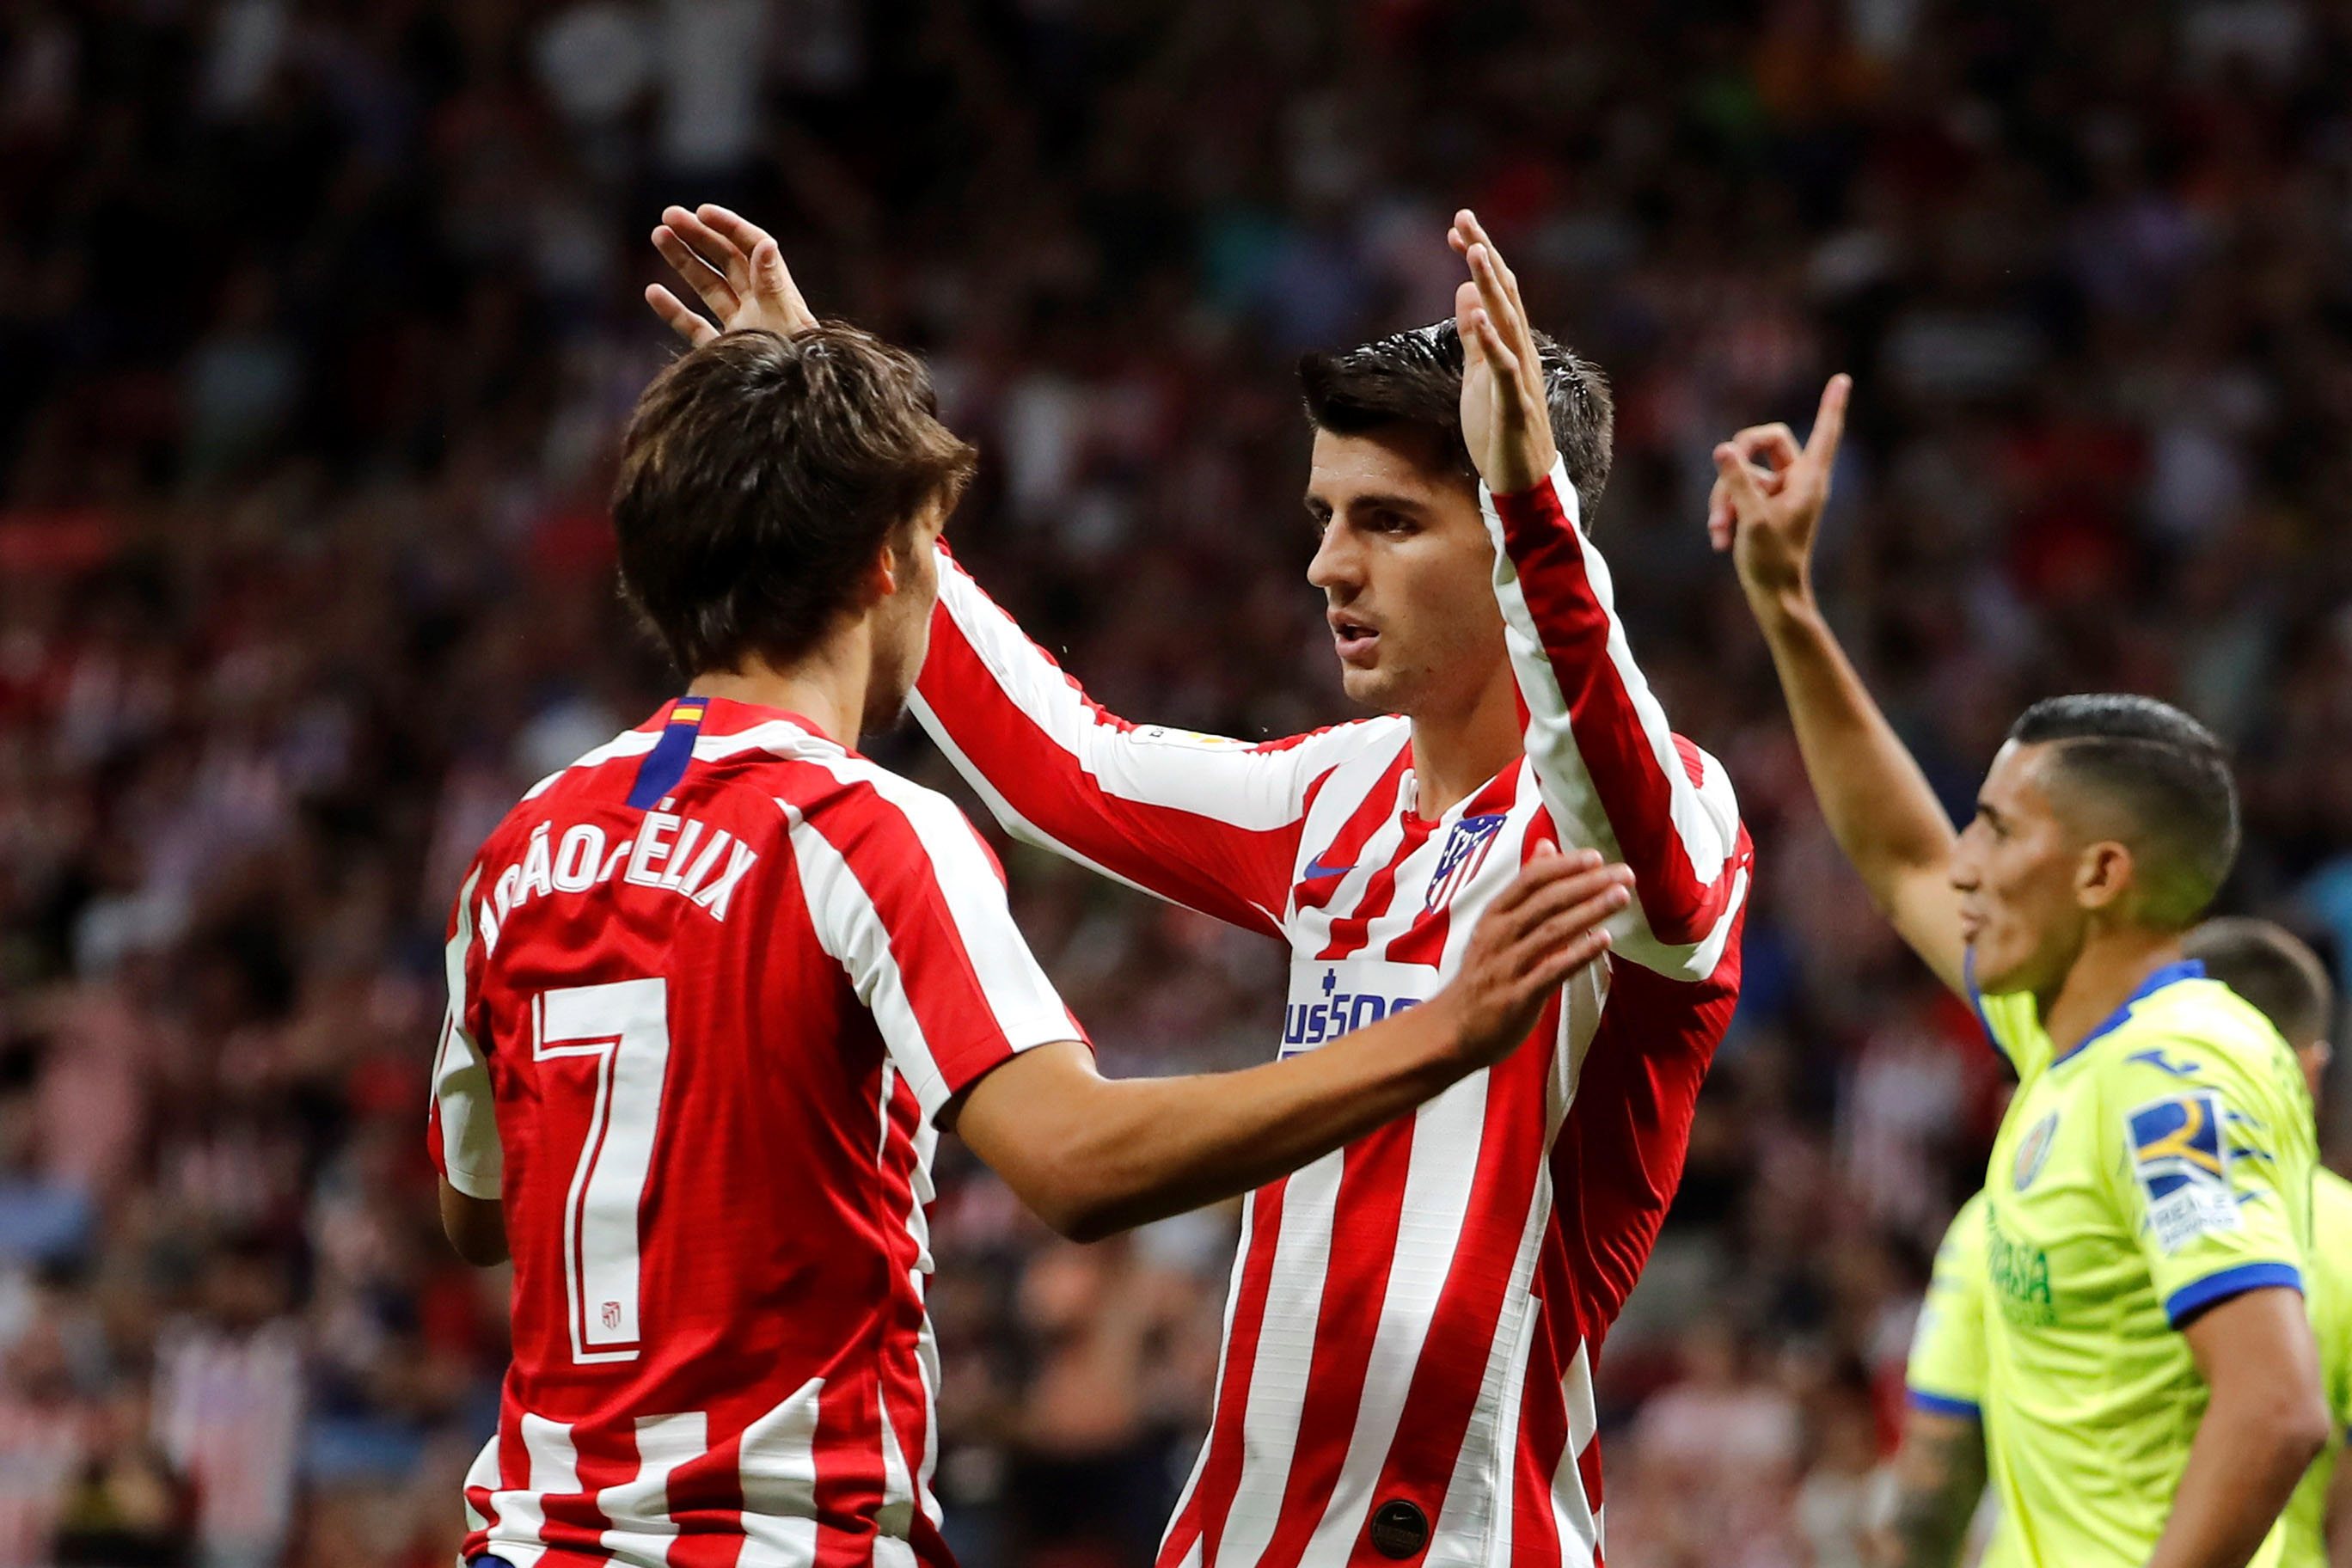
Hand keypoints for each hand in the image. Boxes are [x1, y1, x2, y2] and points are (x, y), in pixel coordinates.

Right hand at [645, 204, 816, 346]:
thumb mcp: (785, 321)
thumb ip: (772, 284)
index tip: (702, 211)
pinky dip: (673, 311)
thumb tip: (766, 243)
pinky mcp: (722, 352)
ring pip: (707, 286)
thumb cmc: (797, 363)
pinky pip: (694, 327)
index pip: (751, 248)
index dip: (728, 227)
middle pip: (724, 261)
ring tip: (658, 235)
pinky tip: (652, 292)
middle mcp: (757, 305)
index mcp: (776, 292)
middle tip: (668, 215)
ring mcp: (738, 328)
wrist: (794, 408)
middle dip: (697, 236)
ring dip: (683, 261)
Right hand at [1438, 845, 1632, 1067]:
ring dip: (1590, 911)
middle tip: (1625, 874)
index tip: (1597, 857)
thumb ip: (1525, 889)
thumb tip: (1547, 846)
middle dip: (1589, 884)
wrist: (1451, 1029)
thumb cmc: (1482, 976)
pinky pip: (1553, 969)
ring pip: (1553, 930)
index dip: (1565, 865)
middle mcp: (1500, 934)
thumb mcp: (1496, 926)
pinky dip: (1579, 952)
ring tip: (1621, 897)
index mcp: (1495, 915)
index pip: (1531, 879)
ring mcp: (1508, 965)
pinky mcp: (1519, 995)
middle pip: (1547, 900)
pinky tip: (1603, 939)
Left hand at [1449, 209, 1558, 495]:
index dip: (1478, 258)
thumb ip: (1474, 336)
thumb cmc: (1499, 431)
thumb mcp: (1478, 375)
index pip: (1496, 291)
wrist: (1521, 482)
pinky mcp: (1515, 406)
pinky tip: (1480, 318)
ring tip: (1474, 253)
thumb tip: (1465, 293)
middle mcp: (1519, 353)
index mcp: (1509, 346)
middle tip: (1464, 219)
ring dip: (1491, 287)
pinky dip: (1494, 343)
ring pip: (1508, 323)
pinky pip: (1505, 370)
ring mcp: (1520, 378)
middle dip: (1484, 256)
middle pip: (1503, 295)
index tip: (1457, 227)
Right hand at [1707, 374, 1850, 607]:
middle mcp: (1796, 480)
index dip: (1831, 405)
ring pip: (1742, 472)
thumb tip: (1723, 448)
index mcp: (1809, 479)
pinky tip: (1720, 540)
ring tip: (1720, 530)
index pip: (1824, 433)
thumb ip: (1738, 481)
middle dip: (1736, 462)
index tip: (1843, 378)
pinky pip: (1736, 494)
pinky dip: (1724, 514)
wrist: (1774, 595)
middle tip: (1721, 473)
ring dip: (1723, 499)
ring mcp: (1777, 493)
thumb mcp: (1752, 518)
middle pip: (1765, 441)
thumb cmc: (1773, 560)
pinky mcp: (1761, 507)